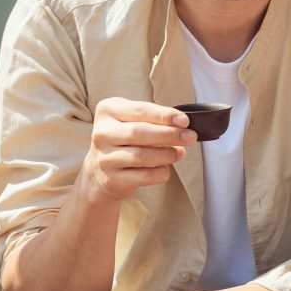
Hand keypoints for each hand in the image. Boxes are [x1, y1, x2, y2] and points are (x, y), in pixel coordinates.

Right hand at [81, 99, 195, 201]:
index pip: (139, 110)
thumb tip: (183, 125)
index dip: (164, 115)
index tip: (185, 121)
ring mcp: (104, 158)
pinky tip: (166, 169)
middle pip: (139, 132)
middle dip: (169, 135)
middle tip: (190, 137)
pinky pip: (143, 176)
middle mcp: (102, 133)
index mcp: (107, 111)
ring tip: (180, 153)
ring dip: (167, 154)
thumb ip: (153, 120)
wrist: (100, 171)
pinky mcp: (112, 179)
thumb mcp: (132, 121)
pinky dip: (160, 173)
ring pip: (141, 156)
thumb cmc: (124, 140)